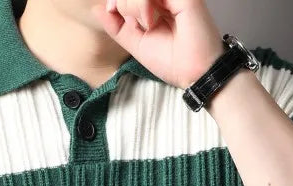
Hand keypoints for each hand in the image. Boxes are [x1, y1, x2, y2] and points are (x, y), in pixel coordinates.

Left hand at [90, 0, 226, 89]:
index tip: (119, 16)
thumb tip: (98, 9)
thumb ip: (117, 26)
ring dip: (133, 5)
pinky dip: (143, 5)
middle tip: (138, 24)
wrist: (193, 72)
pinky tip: (152, 20)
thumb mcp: (136, 43)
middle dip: (125, 4)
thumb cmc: (172, 61)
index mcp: (156, 4)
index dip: (119, 3)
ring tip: (148, 24)